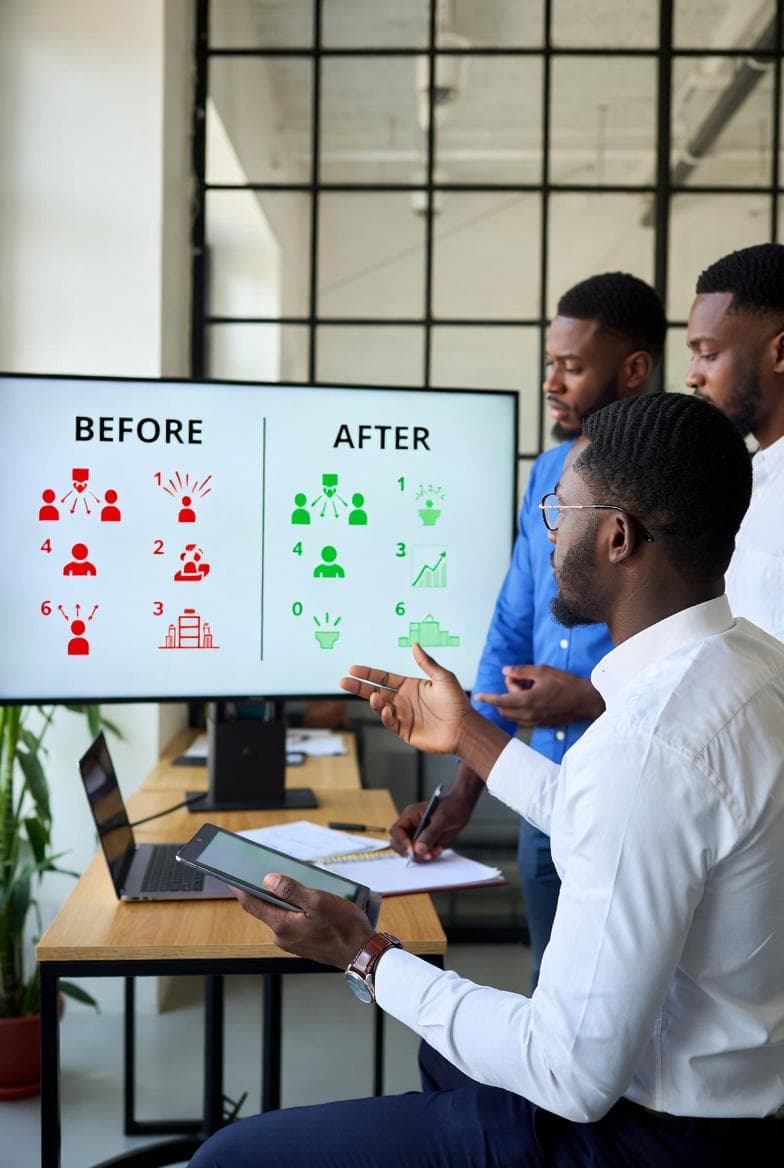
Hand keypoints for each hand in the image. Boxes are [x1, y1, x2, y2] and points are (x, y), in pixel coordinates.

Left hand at [230, 875, 374, 968]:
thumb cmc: (344, 928)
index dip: (239, 887)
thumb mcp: (318, 901)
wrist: (363, 954)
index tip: (229, 874)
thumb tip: (268, 880)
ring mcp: (292, 942)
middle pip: (266, 907)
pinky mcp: (303, 943)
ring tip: (296, 882)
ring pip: (281, 914)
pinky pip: (291, 921)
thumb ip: (291, 890)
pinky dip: (294, 908)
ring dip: (284, 899)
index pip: (252, 903)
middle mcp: (282, 936)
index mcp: (282, 926)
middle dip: (265, 889)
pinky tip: (308, 899)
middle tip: (267, 869)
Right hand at [339, 643, 472, 754]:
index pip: (384, 678)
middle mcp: (404, 700)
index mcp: (410, 686)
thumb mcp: (443, 677)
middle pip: (376, 691)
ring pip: (381, 707)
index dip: (369, 673)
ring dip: (374, 701)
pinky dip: (386, 716)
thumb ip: (426, 662)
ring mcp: (403, 716)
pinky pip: (390, 723)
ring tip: (374, 696)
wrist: (464, 728)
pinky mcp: (405, 731)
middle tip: (343, 681)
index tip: (354, 668)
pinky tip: (387, 710)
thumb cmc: (457, 702)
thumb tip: (415, 644)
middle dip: (359, 687)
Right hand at [389, 766, 483, 859]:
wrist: (462, 806)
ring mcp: (418, 834)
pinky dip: (429, 855)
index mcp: (410, 815)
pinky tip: (439, 849)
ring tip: (436, 851)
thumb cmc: (452, 806)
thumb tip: (418, 849)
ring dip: (422, 855)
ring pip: (411, 851)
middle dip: (411, 852)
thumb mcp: (441, 819)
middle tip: (426, 854)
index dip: (401, 841)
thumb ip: (429, 834)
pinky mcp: (426, 841)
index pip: (396, 830)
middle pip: (399, 843)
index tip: (413, 850)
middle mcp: (411, 825)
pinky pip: (422, 853)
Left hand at [474, 665, 604, 727]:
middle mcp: (529, 714)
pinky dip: (521, 709)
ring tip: (528, 688)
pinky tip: (534, 697)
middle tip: (519, 680)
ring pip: (513, 715)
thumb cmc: (566, 683)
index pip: (500, 701)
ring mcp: (535, 722)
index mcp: (527, 700)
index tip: (477, 696)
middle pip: (504, 709)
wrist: (586, 700)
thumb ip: (522, 671)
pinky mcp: (542, 725)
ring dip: (512, 703)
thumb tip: (505, 671)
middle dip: (504, 695)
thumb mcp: (543, 671)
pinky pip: (523, 719)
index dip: (487, 698)